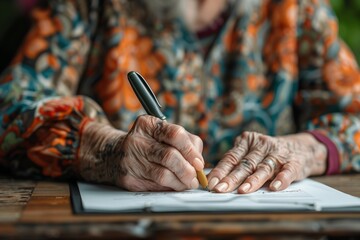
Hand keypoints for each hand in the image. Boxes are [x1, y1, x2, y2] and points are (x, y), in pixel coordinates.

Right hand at [78, 115, 203, 190]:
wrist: (114, 155)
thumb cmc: (147, 143)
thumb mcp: (163, 134)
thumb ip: (185, 142)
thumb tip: (199, 163)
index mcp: (148, 124)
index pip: (175, 134)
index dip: (190, 151)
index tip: (198, 163)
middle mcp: (137, 140)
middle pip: (170, 156)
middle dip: (187, 170)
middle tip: (195, 177)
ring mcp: (131, 160)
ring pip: (163, 174)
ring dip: (180, 182)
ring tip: (187, 183)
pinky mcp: (128, 178)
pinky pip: (154, 185)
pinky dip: (169, 187)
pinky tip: (174, 185)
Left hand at [207, 132, 326, 192]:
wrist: (301, 148)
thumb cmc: (267, 154)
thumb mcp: (251, 153)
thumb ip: (236, 164)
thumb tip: (215, 182)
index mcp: (247, 141)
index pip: (231, 158)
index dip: (220, 171)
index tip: (211, 183)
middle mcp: (261, 145)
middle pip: (245, 164)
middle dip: (232, 178)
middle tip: (221, 189)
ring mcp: (278, 153)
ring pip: (263, 168)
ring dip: (253, 180)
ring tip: (243, 190)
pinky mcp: (294, 162)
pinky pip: (287, 171)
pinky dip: (281, 179)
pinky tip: (275, 187)